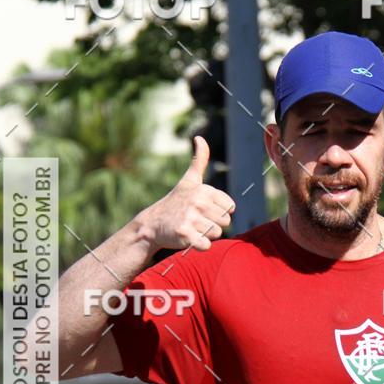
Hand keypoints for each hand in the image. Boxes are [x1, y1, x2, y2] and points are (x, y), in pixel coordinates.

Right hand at [137, 136, 235, 251]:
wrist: (152, 224)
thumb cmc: (175, 202)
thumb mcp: (189, 180)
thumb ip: (199, 160)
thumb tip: (200, 138)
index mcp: (204, 190)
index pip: (230, 208)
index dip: (218, 212)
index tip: (202, 210)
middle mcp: (198, 201)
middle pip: (225, 223)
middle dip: (212, 225)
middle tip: (195, 221)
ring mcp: (191, 218)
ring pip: (217, 234)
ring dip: (205, 235)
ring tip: (191, 228)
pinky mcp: (185, 234)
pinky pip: (207, 245)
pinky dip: (200, 246)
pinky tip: (188, 238)